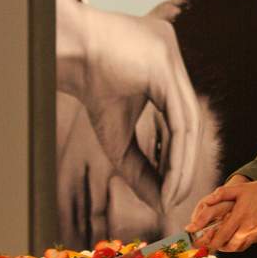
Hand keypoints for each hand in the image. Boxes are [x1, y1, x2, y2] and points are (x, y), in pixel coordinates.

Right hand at [57, 0, 199, 214]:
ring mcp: (174, 59)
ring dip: (183, 164)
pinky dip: (179, 152)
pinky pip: (181, 117)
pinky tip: (172, 178)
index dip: (179, 160)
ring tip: (173, 194)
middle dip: (184, 165)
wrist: (66, 55)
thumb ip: (141, 169)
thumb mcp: (118, 140)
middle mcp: (174, 62)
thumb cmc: (88, 90)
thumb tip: (161, 203)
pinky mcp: (167, 65)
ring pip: (190, 123)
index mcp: (165, 71)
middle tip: (176, 199)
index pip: (181, 122)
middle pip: (190, 124)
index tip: (172, 193)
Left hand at [186, 179, 256, 251]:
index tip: (201, 243)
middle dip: (217, 247)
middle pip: (228, 246)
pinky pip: (249, 243)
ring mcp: (256, 234)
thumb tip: (207, 200)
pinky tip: (238, 236)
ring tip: (222, 242)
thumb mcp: (240, 189)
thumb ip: (222, 194)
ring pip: (238, 247)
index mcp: (239, 216)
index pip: (220, 235)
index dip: (209, 241)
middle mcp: (248, 228)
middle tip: (210, 244)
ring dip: (228, 247)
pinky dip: (240, 243)